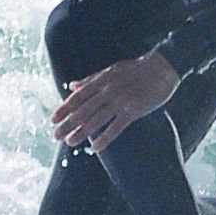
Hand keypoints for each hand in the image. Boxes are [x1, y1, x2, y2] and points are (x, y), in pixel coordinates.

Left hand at [51, 50, 178, 153]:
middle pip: (84, 110)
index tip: (52, 120)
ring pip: (97, 119)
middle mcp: (108, 91)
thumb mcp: (111, 70)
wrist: (163, 67)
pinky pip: (116, 126)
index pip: (78, 97)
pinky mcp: (134, 109)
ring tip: (70, 142)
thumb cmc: (137, 68)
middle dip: (68, 124)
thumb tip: (71, 86)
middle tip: (55, 136)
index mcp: (101, 80)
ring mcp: (120, 100)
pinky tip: (96, 147)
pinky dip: (105, 137)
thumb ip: (90, 79)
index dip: (64, 109)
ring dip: (82, 132)